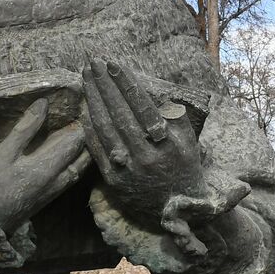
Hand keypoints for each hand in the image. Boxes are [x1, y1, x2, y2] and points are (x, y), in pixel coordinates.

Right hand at [0, 97, 89, 235]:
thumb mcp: (4, 153)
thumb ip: (25, 129)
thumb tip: (44, 103)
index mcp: (48, 167)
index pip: (77, 141)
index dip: (83, 123)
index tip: (85, 106)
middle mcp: (58, 180)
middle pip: (82, 155)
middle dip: (86, 136)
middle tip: (86, 117)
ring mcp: (55, 191)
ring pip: (79, 167)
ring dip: (83, 150)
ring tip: (81, 132)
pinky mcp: (49, 198)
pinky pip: (71, 176)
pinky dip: (75, 162)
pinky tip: (69, 155)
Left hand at [82, 59, 214, 255]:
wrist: (176, 210)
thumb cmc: (183, 169)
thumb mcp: (189, 142)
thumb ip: (175, 118)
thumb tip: (156, 95)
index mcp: (168, 143)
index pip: (142, 106)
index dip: (126, 83)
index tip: (114, 64)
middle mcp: (146, 155)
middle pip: (120, 113)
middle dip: (105, 85)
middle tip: (94, 63)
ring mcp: (127, 169)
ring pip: (106, 128)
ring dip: (94, 100)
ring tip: (86, 78)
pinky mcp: (113, 181)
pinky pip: (97, 149)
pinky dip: (89, 127)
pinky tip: (85, 108)